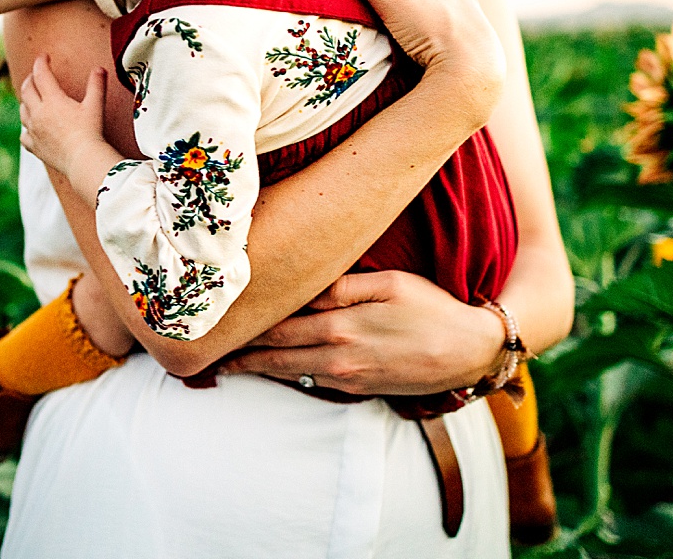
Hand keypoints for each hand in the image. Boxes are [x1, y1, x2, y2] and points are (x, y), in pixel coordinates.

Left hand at [20, 56, 120, 197]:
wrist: (82, 160)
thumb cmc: (91, 132)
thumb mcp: (95, 105)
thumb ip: (97, 85)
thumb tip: (99, 68)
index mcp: (52, 100)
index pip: (41, 74)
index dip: (41, 62)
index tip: (44, 56)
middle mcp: (38, 113)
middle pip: (26, 90)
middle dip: (30, 79)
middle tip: (36, 74)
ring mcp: (34, 130)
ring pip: (22, 111)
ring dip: (26, 102)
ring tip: (32, 98)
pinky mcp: (35, 146)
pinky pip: (24, 135)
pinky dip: (26, 129)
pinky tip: (31, 129)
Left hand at [220, 270, 505, 396]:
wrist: (470, 352)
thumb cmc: (432, 309)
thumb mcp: (390, 284)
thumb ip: (341, 287)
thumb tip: (300, 288)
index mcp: (338, 328)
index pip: (274, 328)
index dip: (241, 329)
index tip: (212, 326)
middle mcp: (335, 359)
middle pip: (272, 358)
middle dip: (237, 356)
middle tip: (202, 353)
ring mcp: (345, 379)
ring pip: (287, 374)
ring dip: (255, 369)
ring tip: (224, 364)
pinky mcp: (357, 389)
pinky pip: (309, 383)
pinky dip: (284, 375)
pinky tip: (270, 368)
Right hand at [305, 0, 506, 127]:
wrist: (473, 75)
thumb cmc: (435, 30)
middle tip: (357, 1)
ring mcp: (462, 17)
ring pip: (423, 7)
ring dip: (402, 13)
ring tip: (379, 26)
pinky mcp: (463, 44)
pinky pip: (434, 31)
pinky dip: (418, 34)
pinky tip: (408, 46)